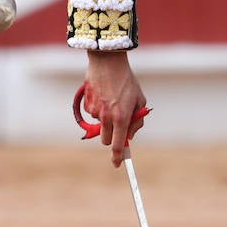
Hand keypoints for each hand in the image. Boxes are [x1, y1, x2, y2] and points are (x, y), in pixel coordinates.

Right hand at [82, 51, 147, 166]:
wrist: (107, 61)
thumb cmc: (126, 80)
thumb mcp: (139, 99)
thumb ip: (137, 119)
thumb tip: (131, 134)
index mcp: (122, 117)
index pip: (119, 145)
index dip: (118, 157)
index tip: (117, 164)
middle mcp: (107, 117)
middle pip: (106, 140)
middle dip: (112, 137)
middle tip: (118, 125)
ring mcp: (95, 111)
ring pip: (100, 125)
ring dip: (106, 120)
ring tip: (112, 100)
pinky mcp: (87, 105)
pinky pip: (93, 114)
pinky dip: (98, 109)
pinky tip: (103, 95)